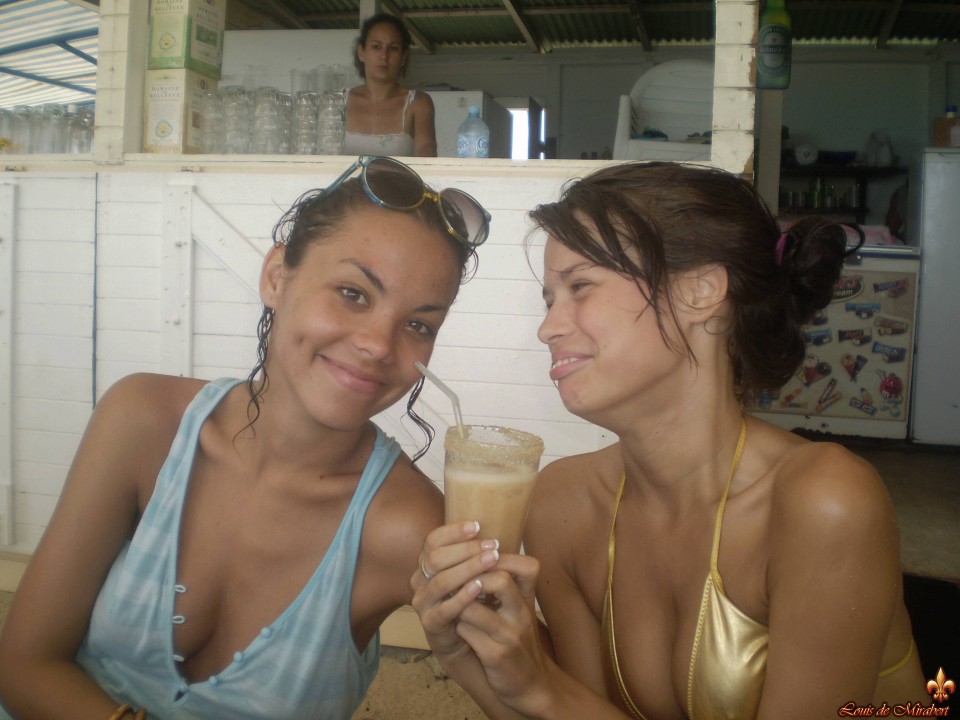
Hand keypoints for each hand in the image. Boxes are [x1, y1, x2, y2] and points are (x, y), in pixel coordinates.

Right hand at [410, 521, 500, 662]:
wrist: (464, 639)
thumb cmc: (469, 600)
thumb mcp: (469, 573)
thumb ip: (472, 553)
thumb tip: (491, 528)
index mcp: (427, 564)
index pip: (433, 540)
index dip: (453, 531)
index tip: (477, 525)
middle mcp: (419, 580)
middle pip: (436, 558)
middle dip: (466, 549)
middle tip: (493, 545)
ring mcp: (423, 602)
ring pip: (441, 581)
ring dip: (468, 568)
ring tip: (491, 560)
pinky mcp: (430, 623)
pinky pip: (445, 608)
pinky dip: (462, 596)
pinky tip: (479, 587)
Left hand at [454, 552, 553, 711]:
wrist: (531, 683)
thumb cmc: (518, 638)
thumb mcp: (520, 607)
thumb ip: (508, 579)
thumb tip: (476, 552)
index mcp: (526, 598)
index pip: (519, 565)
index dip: (492, 556)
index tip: (470, 557)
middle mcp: (522, 613)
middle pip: (498, 580)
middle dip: (470, 578)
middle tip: (455, 581)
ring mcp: (510, 635)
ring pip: (473, 608)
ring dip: (458, 605)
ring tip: (454, 606)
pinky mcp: (496, 656)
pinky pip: (467, 632)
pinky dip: (458, 627)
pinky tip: (459, 629)